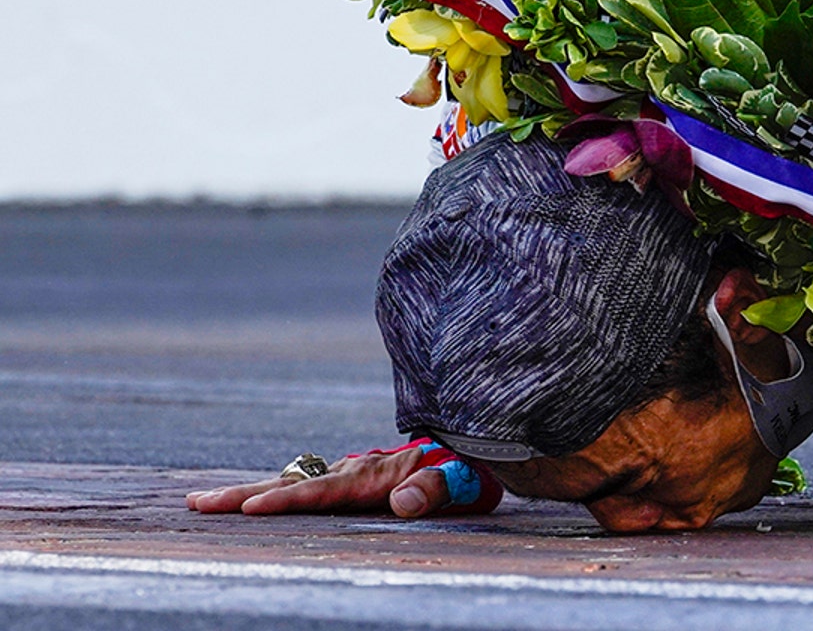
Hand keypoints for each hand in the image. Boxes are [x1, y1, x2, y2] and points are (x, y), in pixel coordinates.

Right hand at [185, 438, 501, 518]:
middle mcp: (353, 469)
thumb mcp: (459, 481)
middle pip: (292, 483)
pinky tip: (242, 499)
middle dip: (245, 493)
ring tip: (202, 500)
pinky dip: (268, 490)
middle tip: (199, 503)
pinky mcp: (348, 477)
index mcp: (374, 475)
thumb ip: (432, 489)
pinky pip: (301, 483)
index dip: (288, 498)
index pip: (323, 490)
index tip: (252, 507)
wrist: (473, 445)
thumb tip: (403, 501)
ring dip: (247, 491)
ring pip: (290, 481)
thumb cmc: (466, 470)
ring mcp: (347, 471)